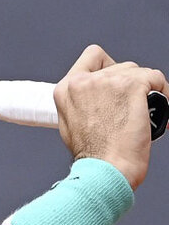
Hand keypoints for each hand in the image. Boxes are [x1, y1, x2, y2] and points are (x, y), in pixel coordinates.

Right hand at [54, 45, 167, 188]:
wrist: (106, 168)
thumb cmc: (93, 155)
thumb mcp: (69, 123)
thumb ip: (78, 102)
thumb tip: (94, 98)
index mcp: (66, 88)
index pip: (92, 56)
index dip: (108, 67)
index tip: (115, 84)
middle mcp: (84, 81)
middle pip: (119, 65)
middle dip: (129, 84)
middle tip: (132, 106)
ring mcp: (108, 81)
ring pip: (138, 71)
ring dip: (146, 89)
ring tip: (145, 111)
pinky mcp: (131, 86)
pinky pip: (156, 78)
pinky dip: (163, 91)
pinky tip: (160, 110)